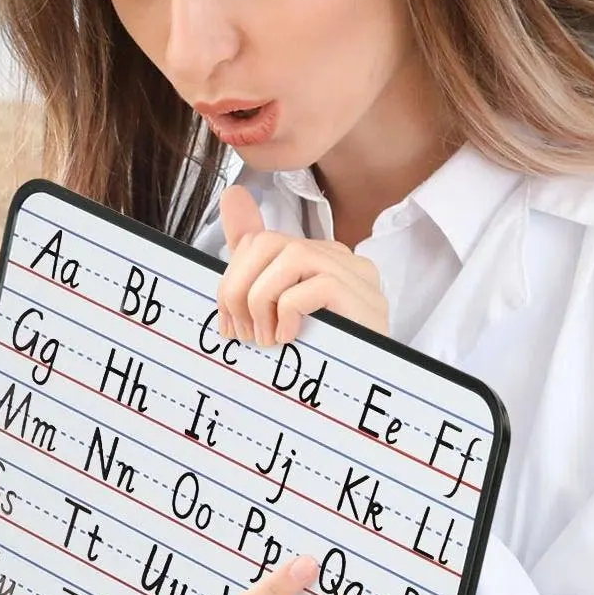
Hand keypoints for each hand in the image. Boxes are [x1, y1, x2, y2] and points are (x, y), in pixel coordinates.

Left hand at [216, 187, 386, 347]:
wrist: (357, 400)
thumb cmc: (314, 358)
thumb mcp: (271, 312)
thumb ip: (250, 260)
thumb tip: (231, 194)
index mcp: (317, 259)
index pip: (260, 241)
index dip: (232, 278)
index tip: (228, 324)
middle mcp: (340, 259)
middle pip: (269, 243)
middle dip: (239, 288)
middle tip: (239, 333)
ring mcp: (358, 278)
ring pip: (290, 257)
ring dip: (261, 301)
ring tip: (265, 339)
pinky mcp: (366, 301)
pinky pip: (316, 286)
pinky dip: (289, 312)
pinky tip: (290, 339)